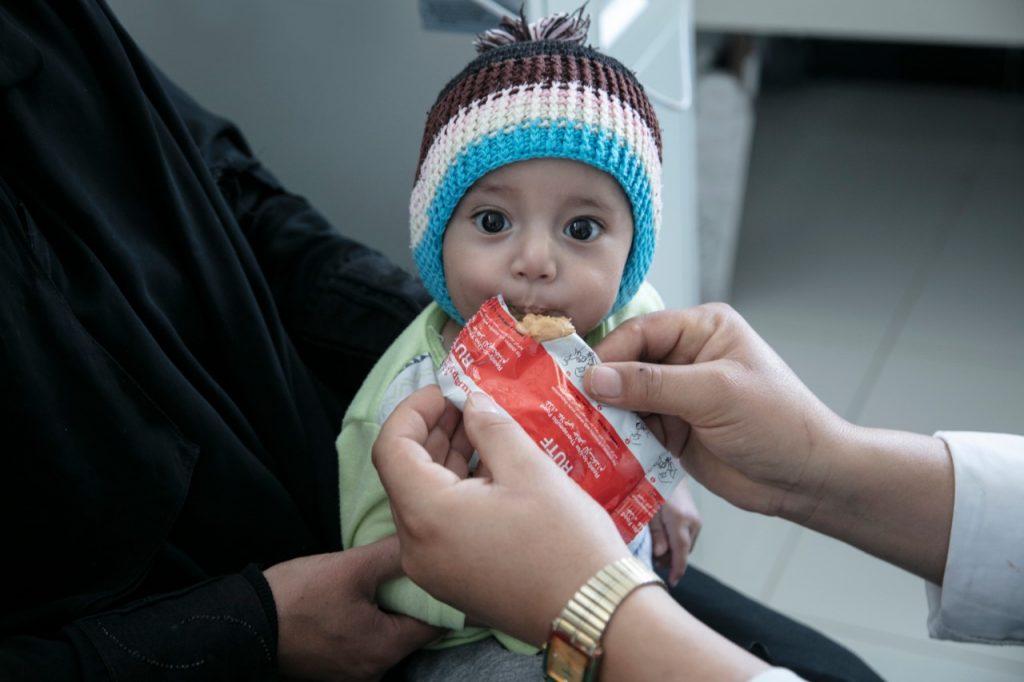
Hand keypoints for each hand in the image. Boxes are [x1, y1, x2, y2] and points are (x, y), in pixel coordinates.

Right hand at [265, 538, 441, 680]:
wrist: (245, 624)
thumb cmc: (298, 597)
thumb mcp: (351, 568)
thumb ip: (392, 556)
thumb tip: (423, 539)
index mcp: (385, 649)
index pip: (435, 623)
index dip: (441, 595)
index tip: (443, 570)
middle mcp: (375, 670)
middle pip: (411, 632)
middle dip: (414, 601)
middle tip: (415, 569)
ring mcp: (353, 674)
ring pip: (388, 637)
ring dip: (390, 612)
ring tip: (386, 581)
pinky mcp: (334, 669)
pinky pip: (366, 644)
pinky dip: (371, 623)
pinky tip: (362, 599)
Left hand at [372, 386, 629, 645]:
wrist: (595, 614)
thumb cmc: (566, 541)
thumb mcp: (530, 469)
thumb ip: (491, 426)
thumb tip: (471, 402)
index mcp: (427, 514)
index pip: (392, 447)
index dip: (414, 409)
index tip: (447, 389)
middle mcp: (416, 547)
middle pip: (403, 473)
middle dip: (432, 431)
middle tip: (468, 404)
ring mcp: (432, 570)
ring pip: (421, 500)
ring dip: (444, 460)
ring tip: (483, 431)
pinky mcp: (451, 581)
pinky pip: (437, 526)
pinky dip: (454, 492)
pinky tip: (491, 471)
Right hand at [585, 303, 845, 522]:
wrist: (805, 479)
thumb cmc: (777, 423)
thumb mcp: (715, 394)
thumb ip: (653, 384)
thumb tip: (595, 378)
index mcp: (702, 329)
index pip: (641, 332)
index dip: (609, 355)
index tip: (580, 380)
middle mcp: (686, 356)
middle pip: (627, 364)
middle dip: (603, 387)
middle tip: (570, 408)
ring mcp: (678, 395)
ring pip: (626, 398)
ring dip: (609, 416)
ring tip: (581, 431)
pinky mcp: (673, 429)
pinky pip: (635, 428)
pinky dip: (620, 438)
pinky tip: (602, 449)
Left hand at [650, 480, 700, 584]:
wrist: (667, 471)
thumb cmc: (652, 488)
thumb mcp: (649, 511)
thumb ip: (655, 534)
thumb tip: (660, 555)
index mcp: (680, 520)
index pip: (681, 551)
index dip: (677, 569)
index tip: (673, 583)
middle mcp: (693, 522)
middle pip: (684, 552)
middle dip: (670, 561)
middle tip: (653, 562)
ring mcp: (697, 521)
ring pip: (686, 546)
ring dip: (673, 553)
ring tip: (656, 552)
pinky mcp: (696, 519)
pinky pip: (687, 538)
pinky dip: (677, 544)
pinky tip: (665, 542)